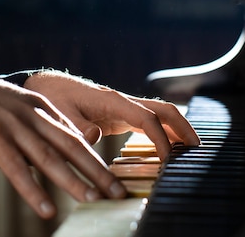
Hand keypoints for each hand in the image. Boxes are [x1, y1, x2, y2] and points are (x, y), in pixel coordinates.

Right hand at [0, 59, 125, 218]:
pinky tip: (45, 208)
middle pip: (72, 147)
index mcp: (41, 108)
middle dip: (98, 172)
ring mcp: (13, 126)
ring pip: (50, 157)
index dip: (98, 160)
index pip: (76, 137)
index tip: (114, 178)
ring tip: (93, 200)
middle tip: (118, 192)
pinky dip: (32, 190)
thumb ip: (36, 125)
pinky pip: (16, 168)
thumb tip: (54, 148)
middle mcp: (33, 116)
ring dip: (73, 181)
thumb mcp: (15, 107)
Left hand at [22, 70, 200, 160]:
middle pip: (162, 109)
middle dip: (182, 127)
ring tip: (192, 149)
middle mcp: (122, 101)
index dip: (160, 138)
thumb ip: (76, 126)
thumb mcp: (60, 115)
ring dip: (178, 128)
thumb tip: (95, 135)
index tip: (167, 159)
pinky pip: (150, 121)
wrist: (47, 86)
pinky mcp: (121, 114)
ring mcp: (124, 107)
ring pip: (160, 113)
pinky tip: (171, 146)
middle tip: (196, 149)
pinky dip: (165, 131)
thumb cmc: (52, 99)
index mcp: (111, 100)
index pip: (145, 118)